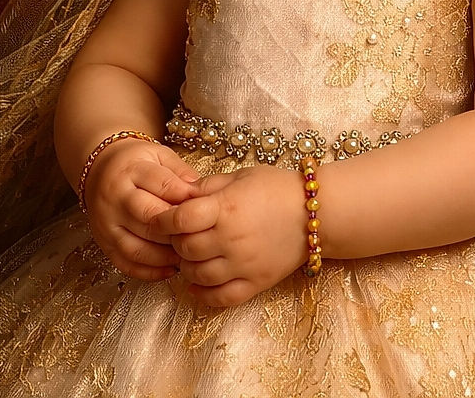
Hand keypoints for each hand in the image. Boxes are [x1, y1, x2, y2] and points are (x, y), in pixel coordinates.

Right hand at [83, 138, 200, 280]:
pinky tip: (170, 269)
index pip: (161, 185)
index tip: (205, 205)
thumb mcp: (158, 155)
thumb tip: (199, 192)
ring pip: (137, 247)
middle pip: (149, 219)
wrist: (99, 170)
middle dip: (177, 229)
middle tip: (200, 235)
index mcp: (130, 171)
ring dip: (166, 256)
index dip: (185, 197)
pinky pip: (126, 264)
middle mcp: (115, 199)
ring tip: (189, 255)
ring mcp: (107, 225)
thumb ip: (179, 171)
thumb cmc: (135, 162)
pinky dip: (149, 271)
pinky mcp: (104, 244)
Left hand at [151, 165, 306, 306]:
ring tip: (192, 255)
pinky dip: (203, 294)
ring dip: (187, 266)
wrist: (317, 211)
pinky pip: (219, 298)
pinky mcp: (255, 284)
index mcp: (226, 208)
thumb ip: (208, 186)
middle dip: (175, 241)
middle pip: (185, 248)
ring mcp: (243, 265)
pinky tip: (198, 283)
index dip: (163, 219)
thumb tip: (180, 196)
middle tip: (178, 235)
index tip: (158, 218)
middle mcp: (231, 239)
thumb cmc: (278, 187)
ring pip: (197, 276)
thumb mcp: (241, 176)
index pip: (180, 219)